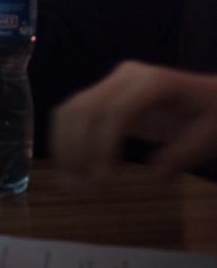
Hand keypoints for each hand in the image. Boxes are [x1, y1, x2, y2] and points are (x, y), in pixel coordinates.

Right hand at [50, 60, 216, 184]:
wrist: (210, 97)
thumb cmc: (213, 117)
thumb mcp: (209, 137)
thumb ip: (183, 154)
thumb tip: (155, 175)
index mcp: (154, 82)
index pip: (116, 110)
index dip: (103, 146)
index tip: (102, 182)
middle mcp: (126, 76)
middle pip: (86, 107)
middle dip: (78, 150)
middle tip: (83, 190)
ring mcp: (112, 82)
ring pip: (72, 108)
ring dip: (65, 147)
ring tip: (72, 185)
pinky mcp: (103, 94)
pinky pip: (74, 113)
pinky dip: (65, 139)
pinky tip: (69, 168)